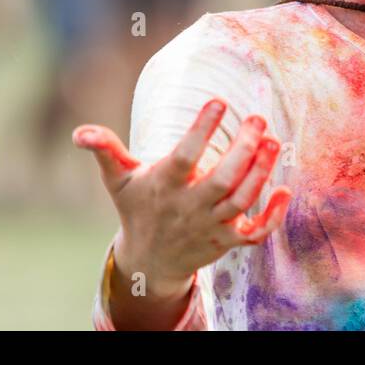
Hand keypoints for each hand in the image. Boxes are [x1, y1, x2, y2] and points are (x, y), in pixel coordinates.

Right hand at [73, 98, 292, 295]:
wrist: (150, 262)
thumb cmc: (137, 208)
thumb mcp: (117, 180)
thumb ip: (105, 151)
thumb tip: (79, 132)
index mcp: (165, 185)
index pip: (185, 156)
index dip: (202, 130)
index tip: (219, 102)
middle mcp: (190, 206)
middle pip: (222, 180)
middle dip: (244, 150)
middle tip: (258, 119)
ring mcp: (211, 225)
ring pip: (241, 201)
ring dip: (261, 173)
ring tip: (274, 141)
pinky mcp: (228, 240)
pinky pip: (254, 232)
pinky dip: (272, 216)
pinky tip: (285, 190)